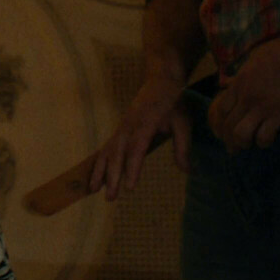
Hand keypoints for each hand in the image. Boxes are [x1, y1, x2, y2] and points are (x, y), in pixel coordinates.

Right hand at [88, 73, 191, 199]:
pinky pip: (105, 148)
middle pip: (116, 154)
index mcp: (144, 125)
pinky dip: (98, 163)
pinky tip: (95, 177)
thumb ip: (183, 147)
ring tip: (92, 190)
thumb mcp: (183, 123)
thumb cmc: (173, 103)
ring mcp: (121, 128)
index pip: (136, 150)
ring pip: (106, 152)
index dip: (132, 169)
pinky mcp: (119, 130)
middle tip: (110, 198)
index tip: (129, 187)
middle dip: (111, 177)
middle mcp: (128, 128)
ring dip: (98, 171)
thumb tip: (187, 171)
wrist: (160, 82)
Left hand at [207, 32, 279, 151]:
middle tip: (235, 147)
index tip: (224, 131)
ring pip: (241, 135)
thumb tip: (233, 83)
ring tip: (250, 145)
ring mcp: (263, 105)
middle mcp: (247, 96)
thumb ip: (243, 75)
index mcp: (239, 83)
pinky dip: (264, 142)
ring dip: (243, 143)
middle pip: (228, 125)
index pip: (220, 110)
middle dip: (229, 139)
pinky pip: (265, 136)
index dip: (220, 124)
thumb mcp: (254, 59)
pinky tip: (268, 140)